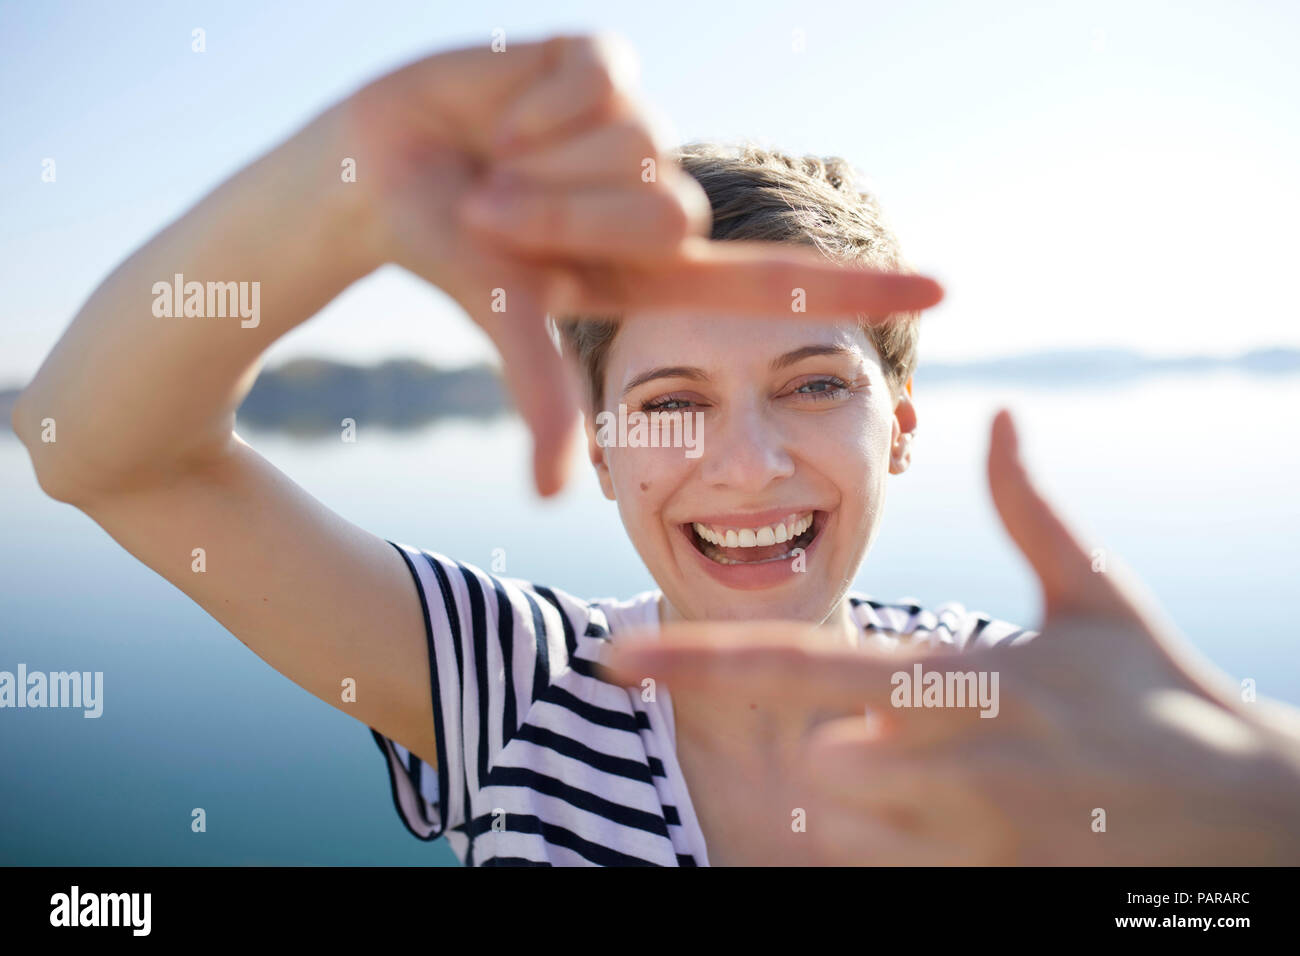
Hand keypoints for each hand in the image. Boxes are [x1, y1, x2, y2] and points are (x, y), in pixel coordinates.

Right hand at [337, 34, 943, 494]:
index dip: (858, 291)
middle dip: (563, 218)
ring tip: (498, 162)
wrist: (378, 168)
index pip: (776, 283)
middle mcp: (661, 198)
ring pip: (632, 143)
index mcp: (652, 270)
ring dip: (537, 163)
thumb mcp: (507, 317)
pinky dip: (527, 96)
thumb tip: (553, 493)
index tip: (944, 294)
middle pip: (669, 211)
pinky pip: (596, 77)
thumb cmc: (445, 254)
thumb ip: (540, 394)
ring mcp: (639, 128)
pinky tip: (505, 107)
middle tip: (501, 212)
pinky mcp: (605, 63)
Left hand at [600, 409, 1299, 863]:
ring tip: (947, 771)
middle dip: (827, 742)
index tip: (624, 656)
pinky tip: (965, 815)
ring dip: (864, 800)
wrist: (1252, 815)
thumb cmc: (1162, 696)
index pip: (805, 664)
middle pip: (815, 755)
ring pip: (848, 822)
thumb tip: (1001, 414)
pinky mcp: (995, 882)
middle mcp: (958, 756)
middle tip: (874, 722)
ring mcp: (976, 833)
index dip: (705, 660)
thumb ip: (1030, 509)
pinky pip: (893, 870)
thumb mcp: (1099, 595)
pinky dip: (900, 844)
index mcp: (965, 674)